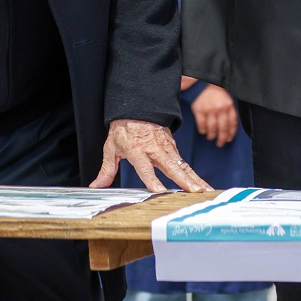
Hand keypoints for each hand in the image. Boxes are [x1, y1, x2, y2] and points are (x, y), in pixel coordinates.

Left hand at [91, 119, 211, 192]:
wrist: (138, 109)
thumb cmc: (124, 130)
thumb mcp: (111, 148)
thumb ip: (106, 169)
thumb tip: (96, 186)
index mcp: (137, 150)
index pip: (145, 168)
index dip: (152, 180)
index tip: (160, 192)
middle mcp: (154, 149)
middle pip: (171, 166)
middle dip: (184, 179)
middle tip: (194, 191)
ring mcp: (166, 148)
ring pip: (182, 165)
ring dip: (194, 178)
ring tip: (204, 190)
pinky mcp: (173, 147)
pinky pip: (184, 162)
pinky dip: (193, 173)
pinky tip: (201, 184)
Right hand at [189, 83, 237, 146]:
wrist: (202, 81)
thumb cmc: (215, 91)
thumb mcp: (226, 97)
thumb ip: (228, 109)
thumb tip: (229, 125)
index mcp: (228, 105)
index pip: (232, 122)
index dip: (231, 133)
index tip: (230, 139)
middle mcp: (220, 108)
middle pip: (222, 128)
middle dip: (222, 138)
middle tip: (220, 144)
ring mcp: (209, 110)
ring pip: (212, 128)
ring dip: (212, 136)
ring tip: (211, 138)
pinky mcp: (199, 110)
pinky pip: (201, 124)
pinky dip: (202, 130)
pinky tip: (203, 132)